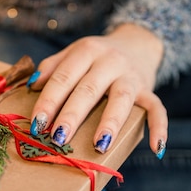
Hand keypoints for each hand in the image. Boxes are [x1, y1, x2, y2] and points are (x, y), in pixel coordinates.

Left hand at [28, 23, 167, 156]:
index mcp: (86, 51)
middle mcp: (110, 61)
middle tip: (58, 137)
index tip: (36, 124)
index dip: (48, 101)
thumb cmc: (96, 57)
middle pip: (88, 90)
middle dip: (72, 115)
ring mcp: (131, 76)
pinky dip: (159, 127)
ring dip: (110, 123)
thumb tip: (32, 85)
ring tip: (98, 145)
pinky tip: (156, 148)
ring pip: (121, 99)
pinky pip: (156, 108)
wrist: (137, 42)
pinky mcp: (148, 89)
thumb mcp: (74, 53)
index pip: (63, 77)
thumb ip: (53, 67)